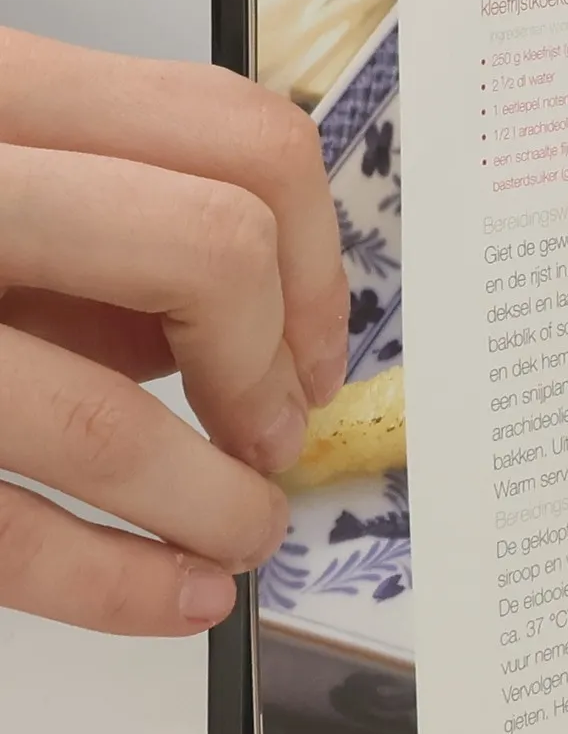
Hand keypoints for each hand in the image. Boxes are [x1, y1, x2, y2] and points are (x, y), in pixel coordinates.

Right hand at [0, 30, 347, 634]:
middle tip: (271, 427)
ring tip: (244, 534)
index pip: (235, 134)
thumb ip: (84, 220)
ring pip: (105, 419)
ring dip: (219, 501)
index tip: (310, 341)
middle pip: (209, 246)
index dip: (316, 254)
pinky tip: (177, 598)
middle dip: (274, 362)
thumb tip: (237, 330)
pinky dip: (120, 584)